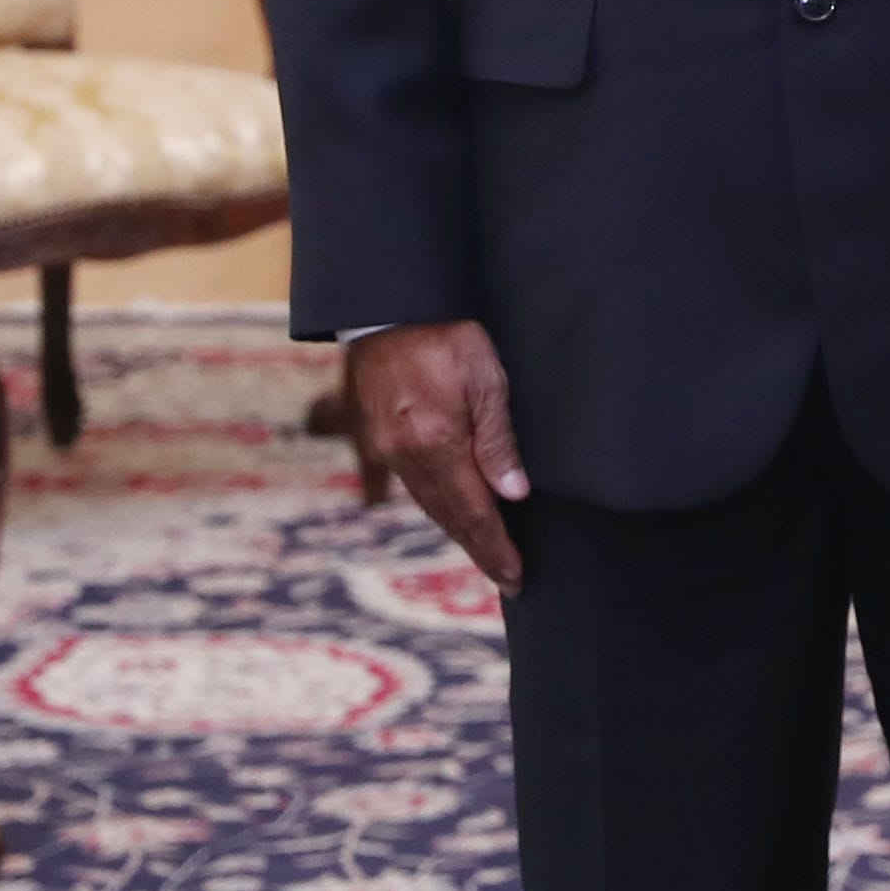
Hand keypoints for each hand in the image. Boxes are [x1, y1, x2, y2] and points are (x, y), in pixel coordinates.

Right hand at [345, 321, 528, 596]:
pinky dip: (432, 504)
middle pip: (448, 516)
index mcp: (437, 444)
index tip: (515, 576)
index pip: (473, 512)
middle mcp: (407, 456)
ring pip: (427, 503)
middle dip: (479, 548)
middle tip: (507, 578)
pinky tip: (447, 517)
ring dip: (457, 530)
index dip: (495, 547)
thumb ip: (498, 440)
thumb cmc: (447, 337)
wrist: (387, 312)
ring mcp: (386, 450)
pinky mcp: (375, 439)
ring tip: (485, 551)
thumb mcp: (488, 379)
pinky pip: (408, 484)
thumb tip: (513, 495)